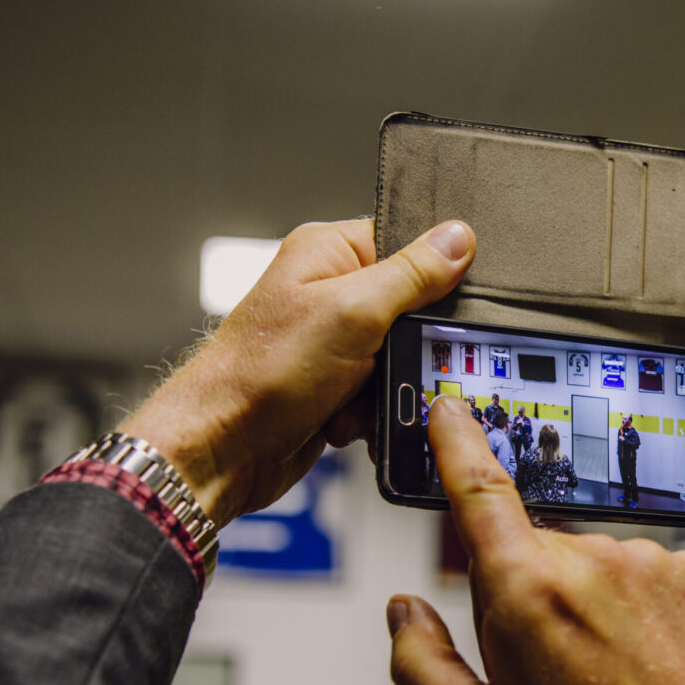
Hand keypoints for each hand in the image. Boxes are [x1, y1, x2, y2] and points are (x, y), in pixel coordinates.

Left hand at [122, 218, 474, 525]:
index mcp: (330, 253)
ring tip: (358, 396)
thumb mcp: (354, 310)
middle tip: (398, 360)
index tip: (452, 302)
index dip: (436, 274)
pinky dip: (372, 413)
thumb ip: (413, 273)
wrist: (225, 447)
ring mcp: (332, 342)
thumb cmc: (265, 371)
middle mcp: (330, 292)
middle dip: (412, 345)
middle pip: (413, 309)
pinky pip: (382, 395)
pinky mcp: (334, 386)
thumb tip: (459, 237)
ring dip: (390, 387)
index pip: (408, 244)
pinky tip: (345, 420)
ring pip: (402, 359)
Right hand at [386, 396, 684, 684]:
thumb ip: (419, 664)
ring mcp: (648, 560)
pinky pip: (635, 570)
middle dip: (522, 590)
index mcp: (527, 592)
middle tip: (545, 664)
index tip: (446, 407)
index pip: (479, 489)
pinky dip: (627, 604)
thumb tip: (403, 610)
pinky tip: (636, 656)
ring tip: (600, 670)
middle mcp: (590, 560)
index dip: (456, 441)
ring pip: (584, 561)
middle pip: (527, 547)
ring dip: (579, 600)